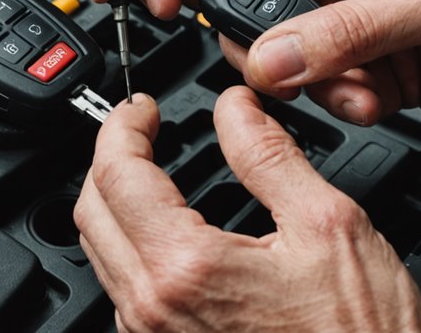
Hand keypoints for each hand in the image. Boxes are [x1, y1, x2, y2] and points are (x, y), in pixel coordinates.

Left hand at [75, 88, 420, 331]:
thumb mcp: (328, 226)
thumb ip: (270, 156)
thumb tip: (237, 109)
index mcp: (188, 269)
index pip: (118, 174)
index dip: (123, 126)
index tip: (141, 109)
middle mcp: (156, 312)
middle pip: (92, 212)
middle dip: (110, 158)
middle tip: (142, 131)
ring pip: (103, 253)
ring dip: (118, 202)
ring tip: (152, 171)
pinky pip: (126, 290)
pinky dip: (134, 245)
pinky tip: (168, 230)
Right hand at [220, 0, 420, 127]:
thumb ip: (352, 29)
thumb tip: (279, 50)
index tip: (228, 8)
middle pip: (297, 6)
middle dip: (283, 40)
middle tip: (275, 68)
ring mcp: (388, 27)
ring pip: (318, 56)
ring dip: (322, 80)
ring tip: (351, 88)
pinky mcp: (402, 72)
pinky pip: (350, 90)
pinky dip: (350, 103)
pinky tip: (373, 102)